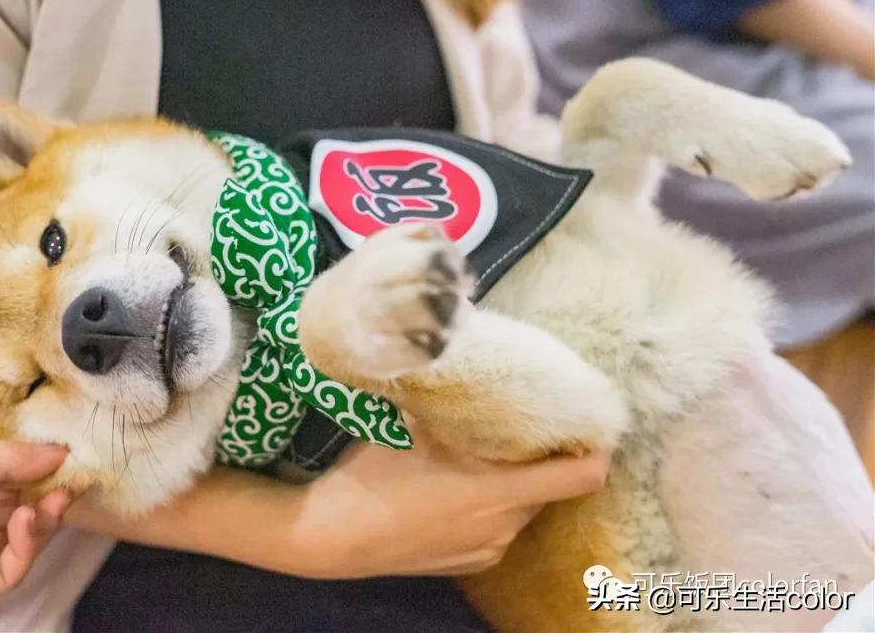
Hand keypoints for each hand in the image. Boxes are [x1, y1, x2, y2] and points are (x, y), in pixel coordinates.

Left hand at [0, 435, 69, 615]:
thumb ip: (8, 459)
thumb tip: (62, 453)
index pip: (10, 480)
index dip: (40, 474)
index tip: (70, 465)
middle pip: (18, 511)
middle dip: (46, 498)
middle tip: (69, 487)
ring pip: (17, 544)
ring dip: (40, 524)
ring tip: (47, 506)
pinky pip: (3, 574)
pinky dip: (23, 552)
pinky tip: (26, 525)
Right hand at [289, 426, 609, 577]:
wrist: (333, 537)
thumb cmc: (373, 475)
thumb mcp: (411, 428)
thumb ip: (450, 403)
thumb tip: (467, 361)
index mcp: (500, 491)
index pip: (582, 476)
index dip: (592, 448)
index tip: (584, 424)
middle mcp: (506, 525)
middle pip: (550, 487)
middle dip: (541, 460)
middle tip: (517, 431)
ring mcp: (491, 549)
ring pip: (522, 508)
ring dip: (513, 485)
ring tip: (479, 462)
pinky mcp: (472, 565)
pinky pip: (499, 529)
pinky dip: (491, 510)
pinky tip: (453, 496)